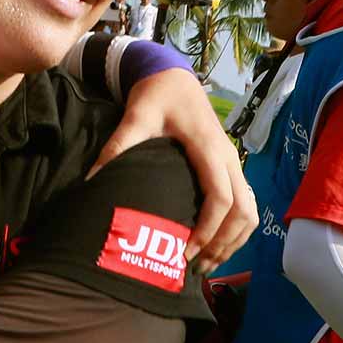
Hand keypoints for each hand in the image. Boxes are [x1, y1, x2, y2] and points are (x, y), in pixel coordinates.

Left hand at [90, 68, 255, 272]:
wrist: (172, 75)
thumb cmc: (155, 95)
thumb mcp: (134, 117)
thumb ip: (116, 148)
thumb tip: (91, 182)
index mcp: (208, 148)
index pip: (221, 198)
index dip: (208, 230)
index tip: (187, 251)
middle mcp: (229, 157)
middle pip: (244, 212)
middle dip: (224, 244)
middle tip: (196, 267)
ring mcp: (234, 162)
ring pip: (251, 210)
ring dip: (234, 240)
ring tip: (207, 263)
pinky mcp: (231, 166)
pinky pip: (246, 203)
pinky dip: (236, 228)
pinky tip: (216, 243)